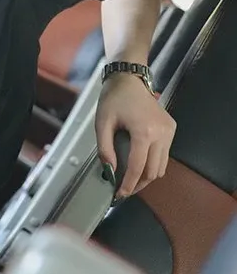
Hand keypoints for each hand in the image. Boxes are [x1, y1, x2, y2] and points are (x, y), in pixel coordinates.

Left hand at [95, 73, 175, 197]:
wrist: (130, 79)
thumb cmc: (113, 99)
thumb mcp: (102, 124)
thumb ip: (105, 149)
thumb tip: (109, 172)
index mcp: (144, 131)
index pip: (137, 167)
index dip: (128, 185)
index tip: (119, 195)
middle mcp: (161, 133)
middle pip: (153, 171)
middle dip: (138, 184)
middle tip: (123, 190)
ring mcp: (169, 131)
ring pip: (162, 166)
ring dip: (147, 177)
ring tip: (130, 180)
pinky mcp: (171, 129)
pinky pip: (164, 155)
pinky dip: (153, 164)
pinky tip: (139, 165)